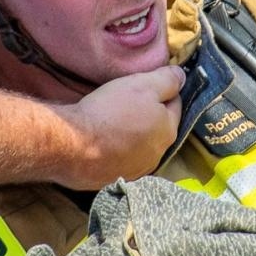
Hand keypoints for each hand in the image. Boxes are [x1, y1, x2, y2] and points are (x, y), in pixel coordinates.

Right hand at [60, 66, 184, 188]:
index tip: (148, 83)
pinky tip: (105, 141)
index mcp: (168, 130)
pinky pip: (122, 159)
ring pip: (141, 144)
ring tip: (115, 121)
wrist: (73, 146)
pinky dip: (118, 149)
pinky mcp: (116, 179)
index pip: (175, 104)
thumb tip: (182, 76)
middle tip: (129, 101)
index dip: (163, 90)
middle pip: (159, 126)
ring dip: (134, 134)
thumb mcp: (141, 85)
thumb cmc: (110, 112)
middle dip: (149, 114)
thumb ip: (167, 80)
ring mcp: (137, 170)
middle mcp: (158, 154)